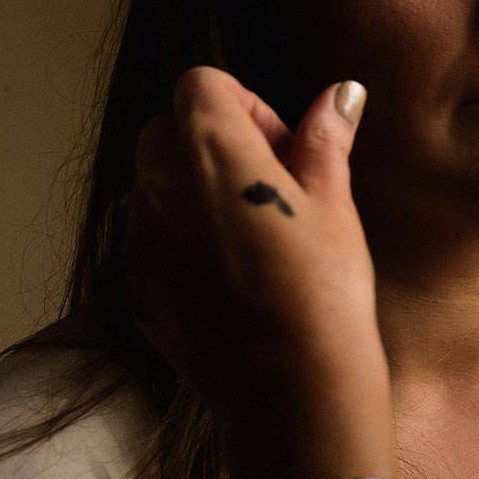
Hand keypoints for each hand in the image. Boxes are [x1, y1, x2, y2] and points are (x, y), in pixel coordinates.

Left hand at [124, 67, 390, 478]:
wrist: (293, 394)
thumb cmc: (325, 293)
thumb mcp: (338, 207)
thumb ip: (325, 139)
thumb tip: (341, 93)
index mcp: (210, 151)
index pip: (203, 84)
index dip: (249, 105)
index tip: (287, 148)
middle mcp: (159, 188)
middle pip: (168, 130)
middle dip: (215, 142)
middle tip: (276, 188)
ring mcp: (140, 242)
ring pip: (156, 186)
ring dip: (197, 192)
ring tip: (260, 238)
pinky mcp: (137, 289)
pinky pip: (152, 241)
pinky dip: (184, 242)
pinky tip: (238, 280)